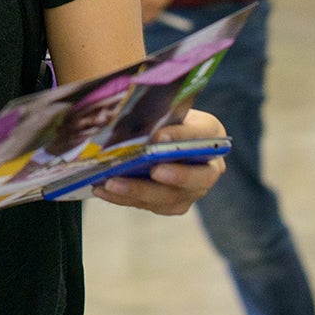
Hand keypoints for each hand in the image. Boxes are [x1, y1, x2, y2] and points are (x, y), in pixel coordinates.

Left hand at [93, 109, 226, 215]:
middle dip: (176, 175)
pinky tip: (102, 189)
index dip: (183, 136)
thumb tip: (128, 121)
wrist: (160, 134)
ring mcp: (192, 190)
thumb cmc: (162, 116)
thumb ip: (154, 114)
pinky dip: (125, 198)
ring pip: (171, 197)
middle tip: (153, 170)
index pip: (202, 134)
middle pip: (199, 177)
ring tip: (111, 183)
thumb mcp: (162, 109)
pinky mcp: (172, 204)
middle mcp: (209, 167)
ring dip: (139, 190)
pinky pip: (150, 205)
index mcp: (211, 134)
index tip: (159, 135)